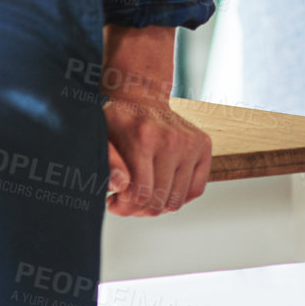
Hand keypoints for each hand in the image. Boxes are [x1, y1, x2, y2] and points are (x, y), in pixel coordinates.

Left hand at [100, 25, 209, 216]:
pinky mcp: (204, 146)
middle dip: (138, 209)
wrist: (142, 97)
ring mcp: (192, 143)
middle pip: (159, 201)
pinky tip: (162, 185)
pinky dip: (178, 195)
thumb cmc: (118, 120)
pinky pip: (196, 190)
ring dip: (158, 205)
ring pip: (177, 200)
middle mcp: (172, 141)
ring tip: (144, 192)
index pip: (141, 194)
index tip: (114, 201)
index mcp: (144, 139)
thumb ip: (107, 163)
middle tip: (127, 199)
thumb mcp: (100, 138)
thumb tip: (119, 186)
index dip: (125, 207)